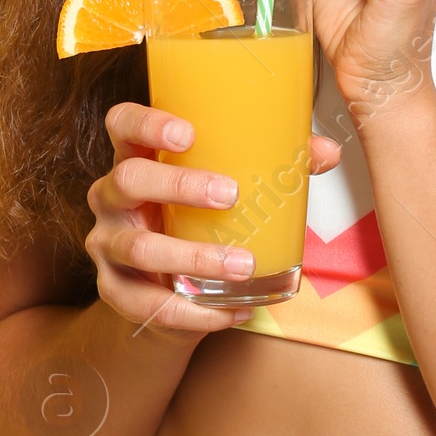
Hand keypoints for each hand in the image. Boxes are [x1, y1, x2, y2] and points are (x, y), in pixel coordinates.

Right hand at [85, 102, 341, 337]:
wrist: (174, 291)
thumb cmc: (201, 221)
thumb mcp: (229, 187)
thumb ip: (274, 165)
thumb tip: (327, 151)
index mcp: (139, 158)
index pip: (122, 124)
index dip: (145, 123)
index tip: (186, 133)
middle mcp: (112, 198)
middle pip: (127, 179)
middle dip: (178, 186)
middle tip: (229, 195)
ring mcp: (108, 244)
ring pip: (138, 248)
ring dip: (192, 257)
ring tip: (241, 264)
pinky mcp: (114, 290)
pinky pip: (145, 303)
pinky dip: (191, 312)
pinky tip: (231, 310)